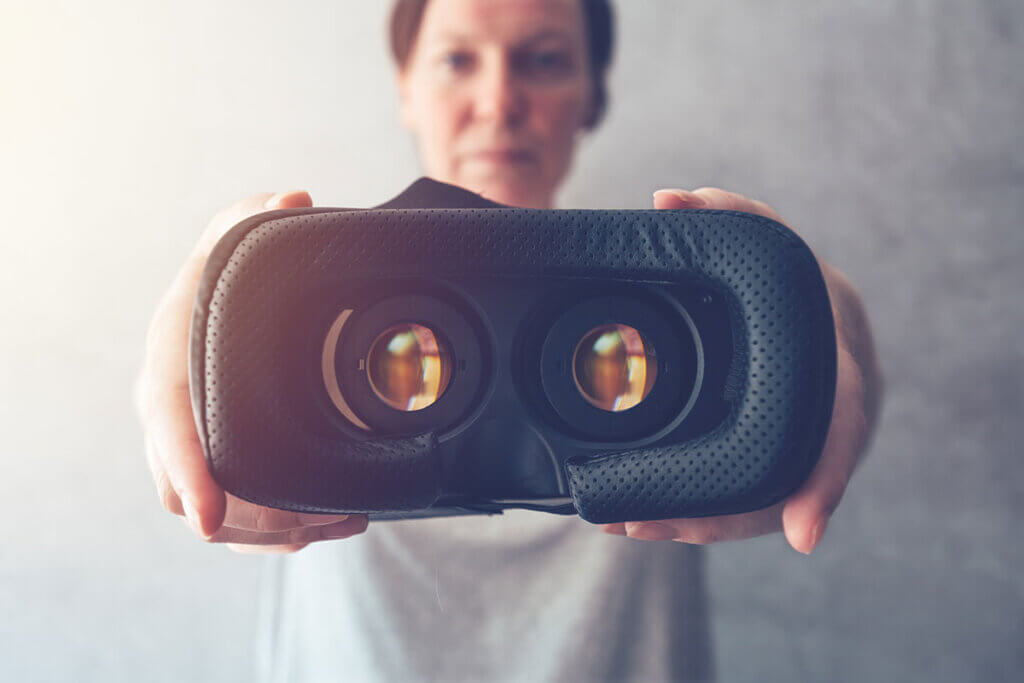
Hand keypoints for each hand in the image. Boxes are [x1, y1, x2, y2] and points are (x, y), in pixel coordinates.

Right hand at [134, 191, 369, 552]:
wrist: (213, 306)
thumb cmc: (223, 275)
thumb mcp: (236, 238)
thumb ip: (257, 216)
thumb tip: (294, 197)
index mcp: (168, 365)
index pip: (167, 428)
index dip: (187, 472)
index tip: (208, 516)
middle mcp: (168, 414)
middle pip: (189, 492)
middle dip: (250, 518)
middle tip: (319, 521)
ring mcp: (188, 445)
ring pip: (220, 518)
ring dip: (276, 532)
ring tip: (343, 522)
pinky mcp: (213, 465)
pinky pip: (236, 520)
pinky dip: (277, 534)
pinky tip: (327, 527)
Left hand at [599, 187, 882, 553]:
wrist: (820, 314)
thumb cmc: (789, 278)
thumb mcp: (767, 240)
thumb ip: (729, 214)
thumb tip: (669, 200)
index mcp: (840, 349)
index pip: (843, 418)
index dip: (826, 478)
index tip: (801, 532)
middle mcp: (836, 401)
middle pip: (787, 481)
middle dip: (724, 515)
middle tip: (646, 524)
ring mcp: (815, 434)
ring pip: (765, 497)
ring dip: (701, 520)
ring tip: (634, 524)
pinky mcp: (790, 453)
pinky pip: (753, 493)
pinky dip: (706, 511)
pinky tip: (652, 517)